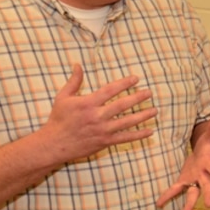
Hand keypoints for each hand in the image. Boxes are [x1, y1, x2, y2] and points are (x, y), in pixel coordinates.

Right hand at [42, 64, 156, 161]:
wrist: (54, 144)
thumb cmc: (58, 119)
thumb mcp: (63, 98)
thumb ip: (74, 81)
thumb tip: (78, 65)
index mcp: (88, 103)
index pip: (110, 90)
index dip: (124, 83)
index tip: (136, 78)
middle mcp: (97, 116)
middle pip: (122, 105)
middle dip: (137, 98)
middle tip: (150, 93)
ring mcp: (102, 130)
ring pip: (127, 122)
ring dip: (142, 116)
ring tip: (155, 110)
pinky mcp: (105, 142)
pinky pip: (125, 138)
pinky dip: (138, 135)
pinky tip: (150, 131)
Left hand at [157, 115, 209, 209]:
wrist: (206, 155)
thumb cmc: (209, 145)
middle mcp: (204, 175)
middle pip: (207, 186)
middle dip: (208, 194)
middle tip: (209, 204)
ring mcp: (194, 181)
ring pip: (193, 193)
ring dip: (189, 202)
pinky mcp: (185, 182)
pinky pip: (176, 190)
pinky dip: (168, 196)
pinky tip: (159, 204)